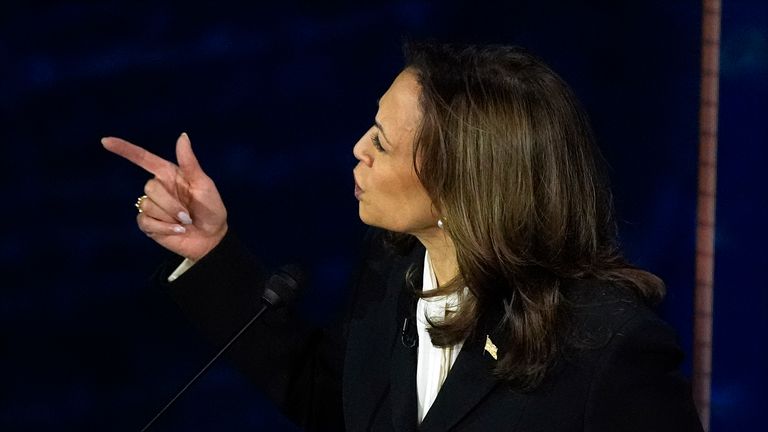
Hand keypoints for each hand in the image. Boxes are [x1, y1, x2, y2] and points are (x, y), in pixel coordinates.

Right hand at [102, 133, 227, 260]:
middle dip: (171, 204)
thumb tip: (182, 136)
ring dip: (169, 216)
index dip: (125, 149)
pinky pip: (145, 221)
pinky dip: (164, 228)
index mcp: (169, 174)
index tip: (106, 141)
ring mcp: (151, 206)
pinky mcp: (148, 224)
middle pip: (149, 188)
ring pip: (147, 206)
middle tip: (188, 214)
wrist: (212, 237)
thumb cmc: (211, 208)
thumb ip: (189, 163)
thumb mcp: (204, 184)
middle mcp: (158, 188)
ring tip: (184, 222)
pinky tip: (177, 230)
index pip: (143, 158)